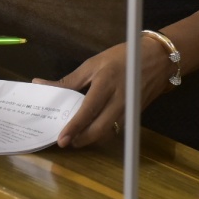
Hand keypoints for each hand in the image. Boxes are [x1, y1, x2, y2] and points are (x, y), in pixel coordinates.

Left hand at [35, 35, 176, 147]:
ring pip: (109, 133)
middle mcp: (120, 101)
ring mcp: (129, 110)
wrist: (157, 59)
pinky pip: (117, 129)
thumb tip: (41, 85)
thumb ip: (68, 80)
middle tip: (66, 141)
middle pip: (99, 129)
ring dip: (92, 138)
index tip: (61, 139)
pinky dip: (103, 132)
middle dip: (82, 139)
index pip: (87, 111)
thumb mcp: (92, 64)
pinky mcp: (134, 115)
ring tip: (76, 137)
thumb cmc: (121, 57)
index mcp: (106, 84)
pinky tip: (92, 129)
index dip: (74, 127)